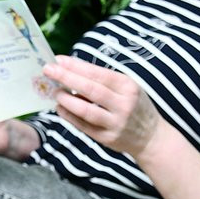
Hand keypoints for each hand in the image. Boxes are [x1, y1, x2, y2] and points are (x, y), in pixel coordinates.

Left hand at [44, 55, 160, 157]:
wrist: (151, 137)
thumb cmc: (135, 106)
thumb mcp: (128, 88)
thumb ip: (104, 81)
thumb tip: (72, 70)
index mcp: (128, 87)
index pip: (98, 73)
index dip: (76, 66)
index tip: (59, 60)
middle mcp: (123, 105)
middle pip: (90, 89)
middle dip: (66, 78)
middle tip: (48, 70)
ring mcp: (115, 123)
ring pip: (86, 110)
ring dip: (66, 100)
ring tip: (54, 91)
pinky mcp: (107, 138)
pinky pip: (83, 126)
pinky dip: (69, 116)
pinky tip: (60, 108)